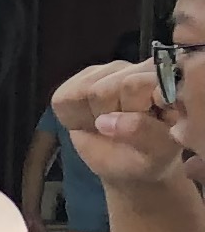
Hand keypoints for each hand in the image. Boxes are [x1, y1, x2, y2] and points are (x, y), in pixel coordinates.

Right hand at [51, 62, 187, 185]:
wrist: (128, 165)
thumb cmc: (147, 156)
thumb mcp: (156, 151)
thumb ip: (143, 132)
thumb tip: (105, 121)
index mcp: (167, 80)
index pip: (136, 84)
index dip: (133, 107)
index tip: (145, 125)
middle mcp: (140, 66)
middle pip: (109, 88)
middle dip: (112, 114)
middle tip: (123, 129)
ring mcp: (110, 70)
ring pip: (88, 90)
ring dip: (94, 115)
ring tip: (108, 126)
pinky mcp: (81, 79)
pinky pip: (65, 97)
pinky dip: (73, 116)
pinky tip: (90, 120)